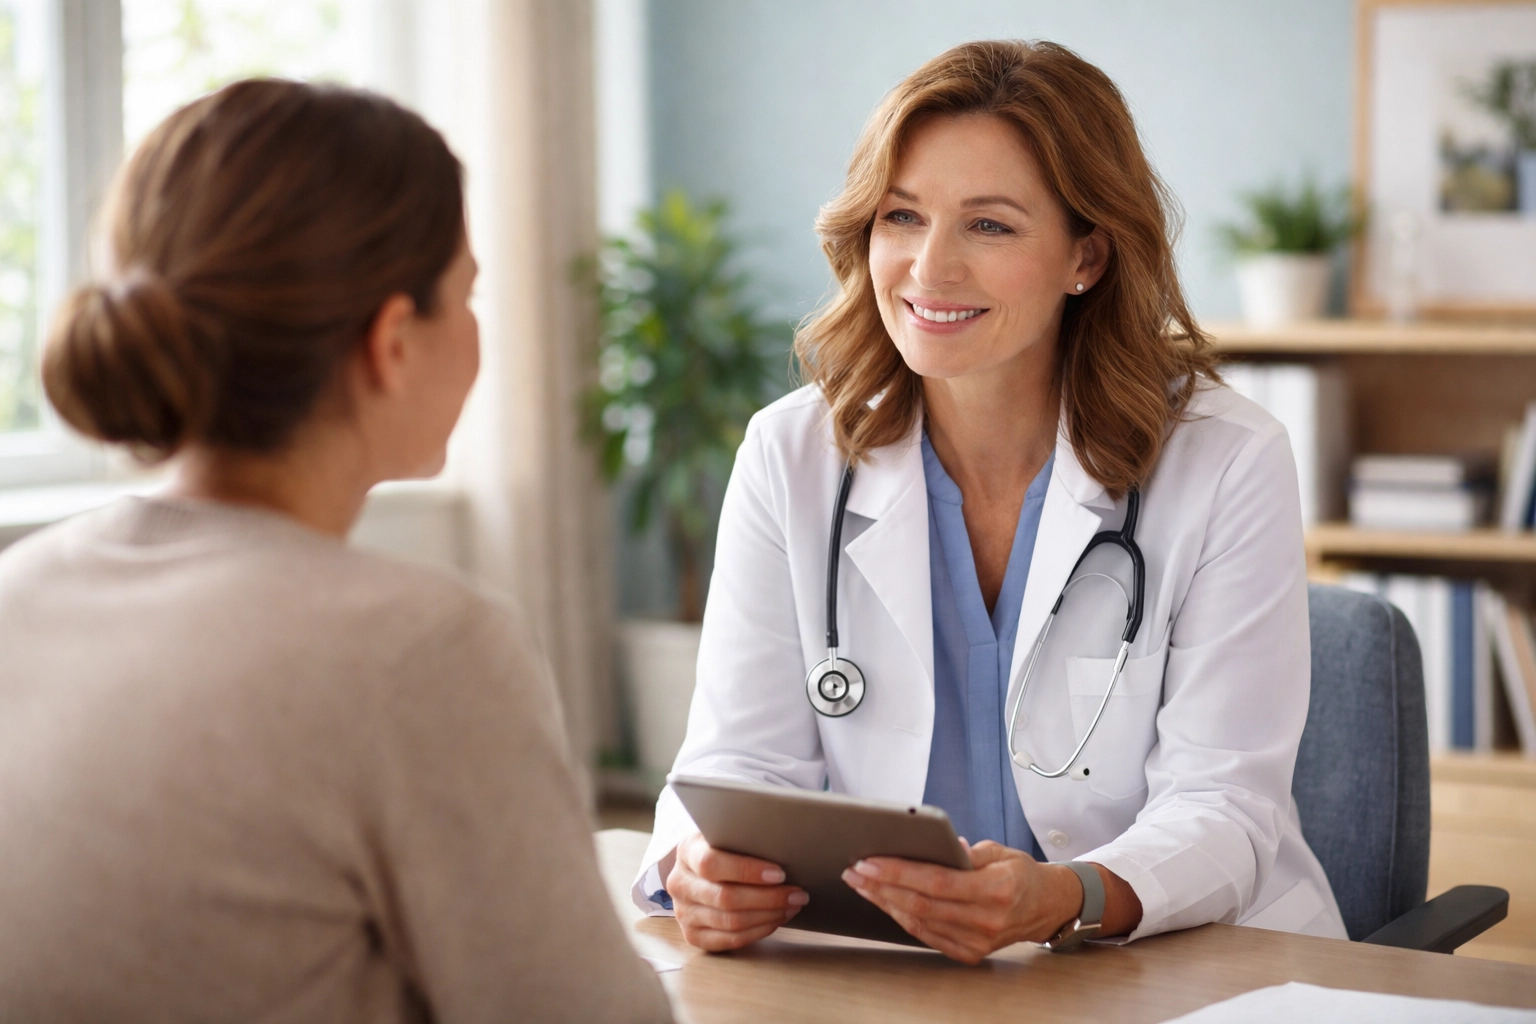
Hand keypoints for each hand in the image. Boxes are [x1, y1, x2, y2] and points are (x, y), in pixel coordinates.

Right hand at [665, 832, 808, 951]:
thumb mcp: (727, 833)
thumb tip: (784, 845)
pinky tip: (777, 919)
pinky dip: (759, 931)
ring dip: (768, 915)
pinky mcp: (693, 935)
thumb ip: (745, 838)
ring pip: (730, 922)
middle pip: (725, 898)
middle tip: (798, 893)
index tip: (779, 873)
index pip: (712, 863)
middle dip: (768, 898)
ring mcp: (683, 913)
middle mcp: (679, 883)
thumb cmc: (724, 848)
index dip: (747, 870)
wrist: (700, 868)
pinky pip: (730, 940)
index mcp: (686, 851)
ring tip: (793, 905)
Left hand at [840, 840, 1085, 963]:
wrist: (1046, 907)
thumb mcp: (999, 851)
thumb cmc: (1021, 874)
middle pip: (921, 904)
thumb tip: (931, 844)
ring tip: (861, 884)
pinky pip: (926, 936)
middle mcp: (985, 921)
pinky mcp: (969, 953)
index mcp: (995, 890)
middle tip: (854, 870)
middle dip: (881, 887)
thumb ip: (964, 851)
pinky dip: (902, 919)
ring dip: (885, 903)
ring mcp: (977, 942)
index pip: (935, 882)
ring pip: (919, 922)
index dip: (897, 872)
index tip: (868, 861)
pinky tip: (884, 903)